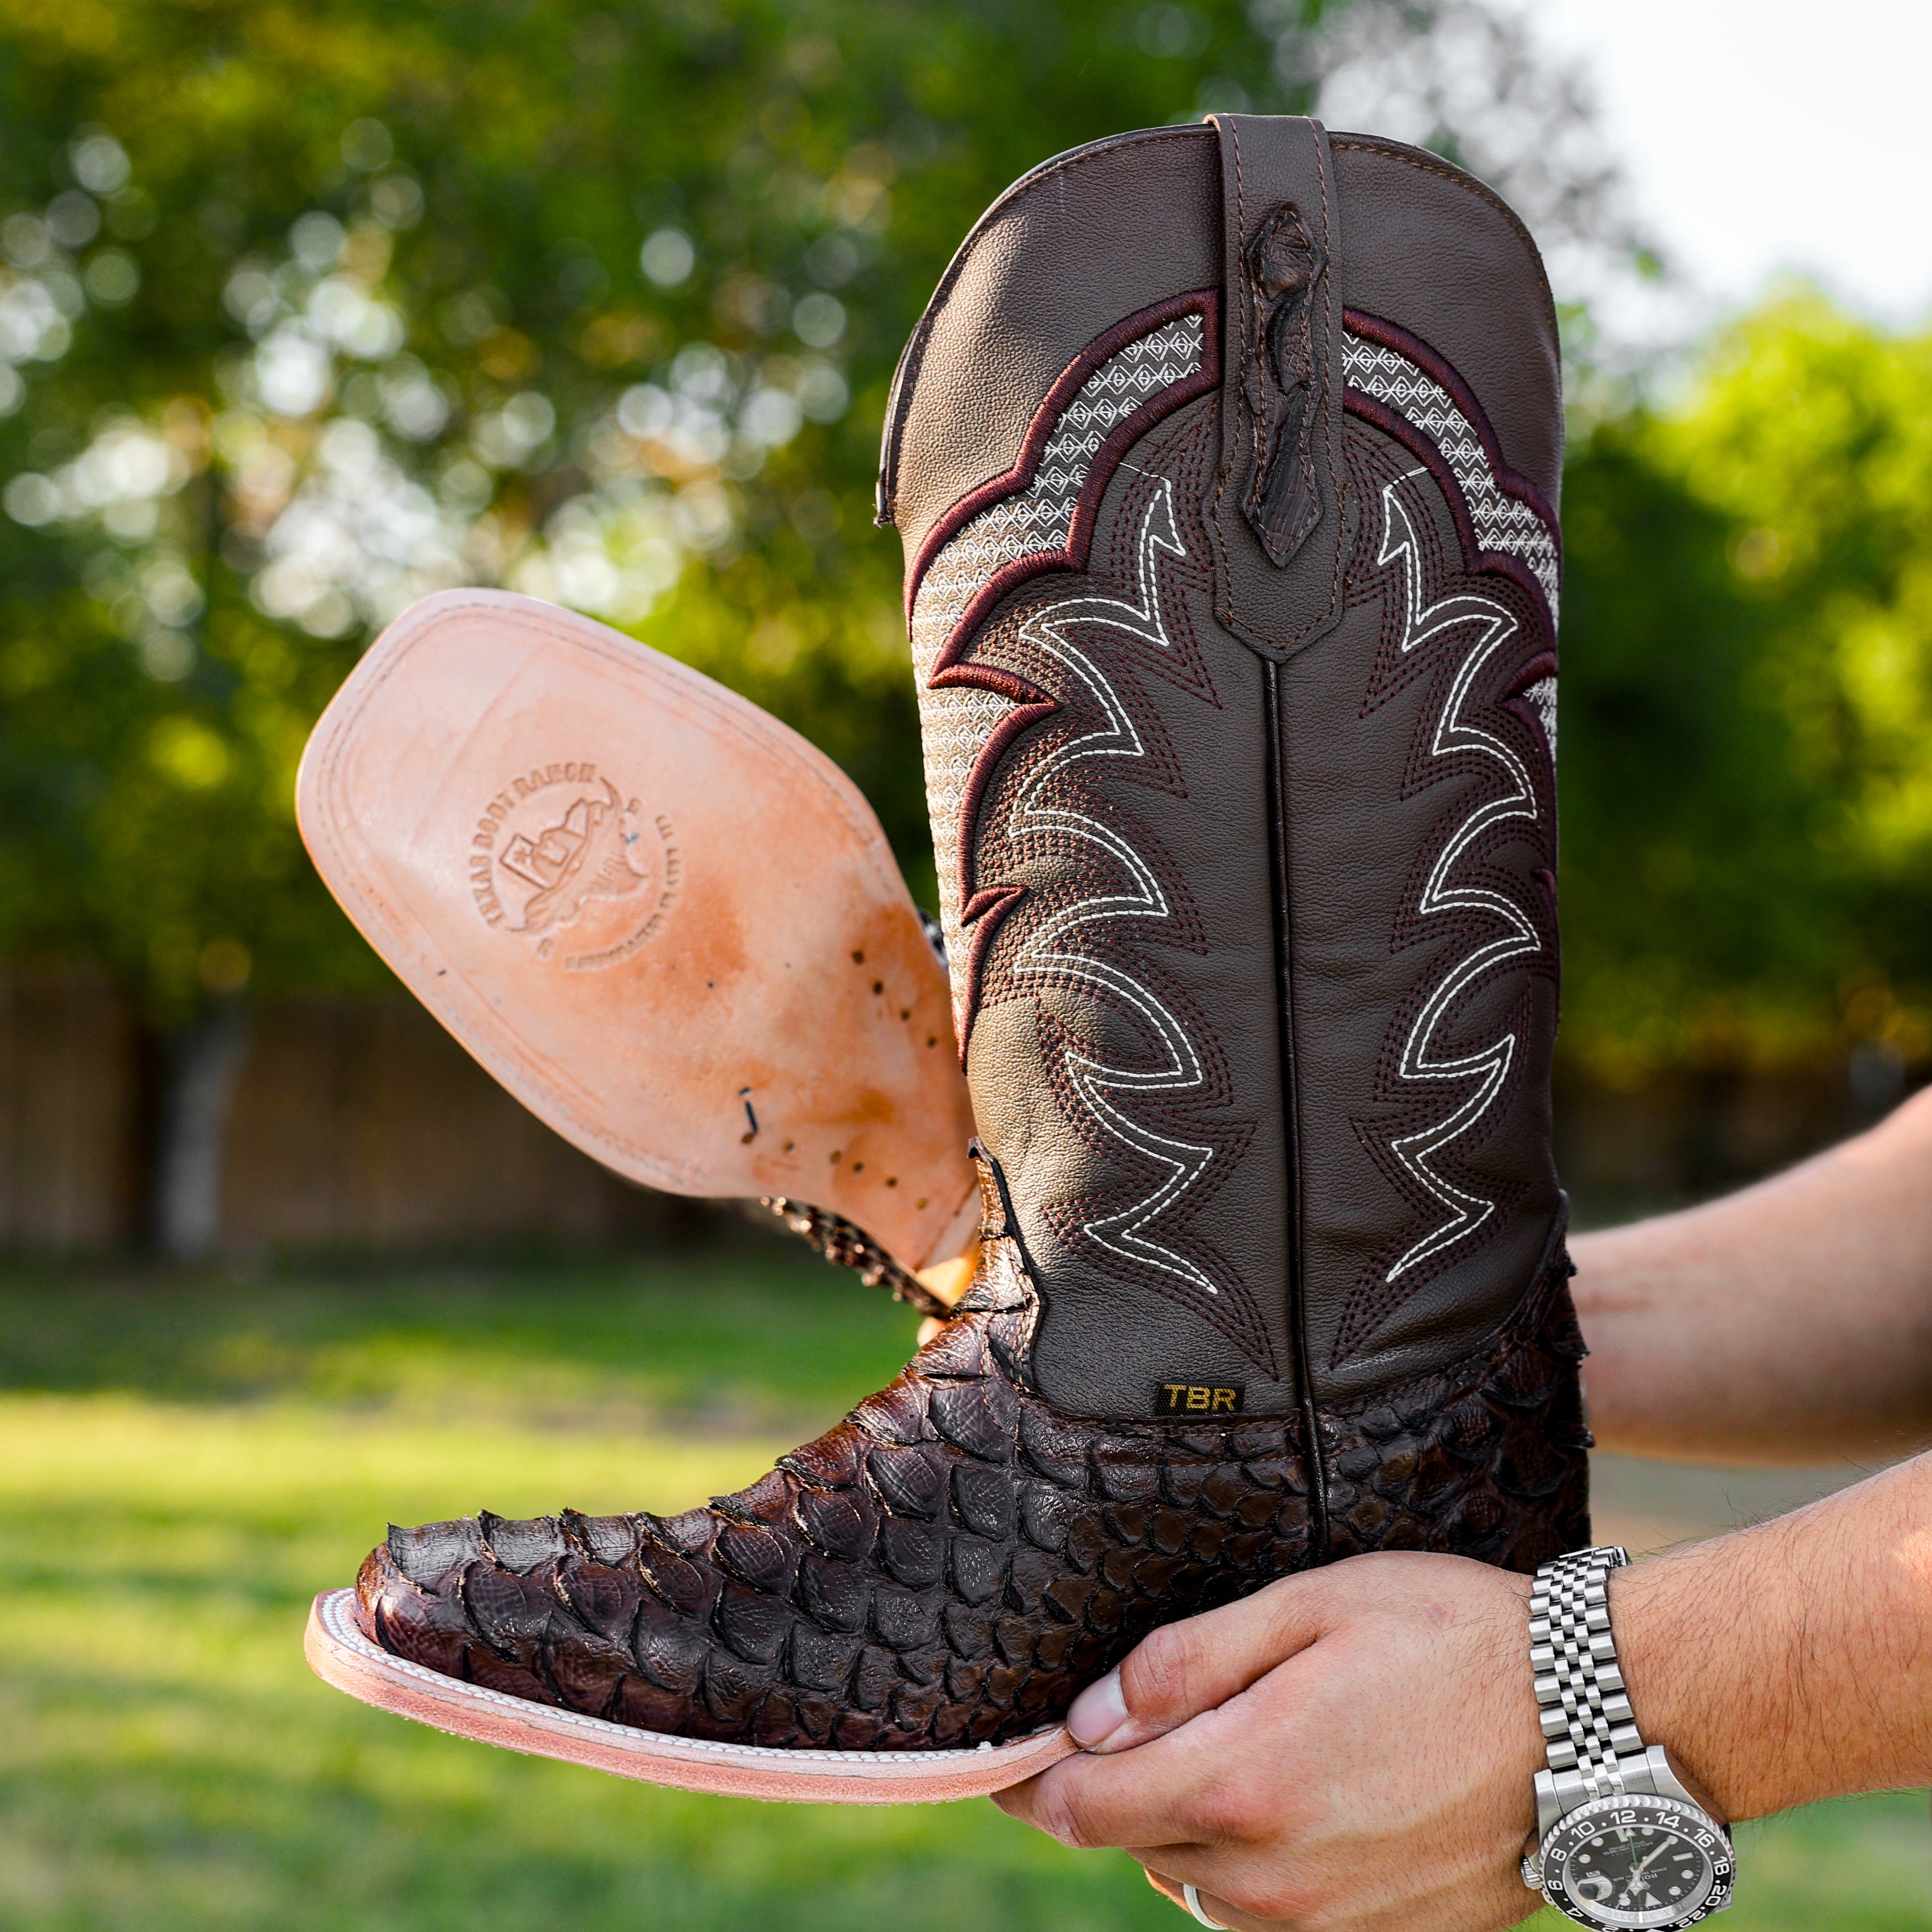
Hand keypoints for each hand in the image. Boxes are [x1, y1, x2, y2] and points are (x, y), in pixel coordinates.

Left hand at [994, 1552, 1547, 1930]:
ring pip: (1200, 1882)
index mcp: (1243, 1787)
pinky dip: (1259, 1859)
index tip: (1012, 1753)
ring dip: (1196, 1822)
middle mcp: (1273, 1880)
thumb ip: (1185, 1665)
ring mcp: (1328, 1926)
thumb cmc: (1450, 1639)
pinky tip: (1308, 1790)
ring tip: (1252, 1741)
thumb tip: (1088, 1715)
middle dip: (1126, 1783)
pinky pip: (1271, 1912)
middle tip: (1162, 1711)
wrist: (1598, 1719)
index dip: (1032, 1781)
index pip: (1082, 1809)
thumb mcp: (1307, 1608)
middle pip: (1139, 1842)